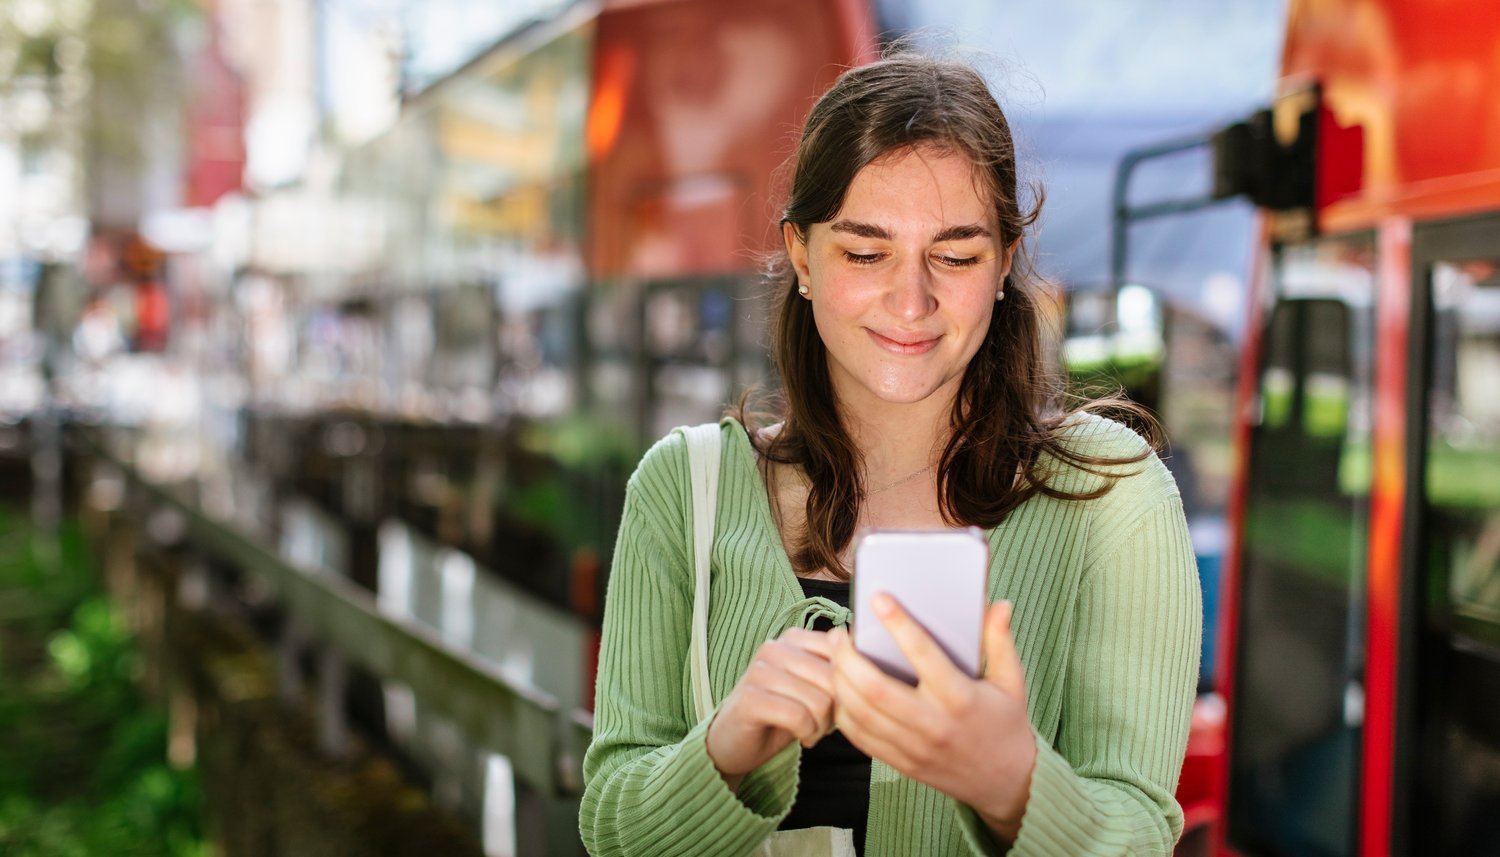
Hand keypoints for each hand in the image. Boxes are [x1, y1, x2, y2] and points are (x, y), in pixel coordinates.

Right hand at [705, 628, 836, 785]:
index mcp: (794, 638)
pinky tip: (799, 736)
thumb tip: (870, 662)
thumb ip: (836, 671)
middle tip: (823, 723)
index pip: (843, 652)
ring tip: (810, 730)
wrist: (734, 743)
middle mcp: (775, 647)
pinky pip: (799, 717)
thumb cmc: (781, 714)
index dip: (851, 685)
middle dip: (837, 710)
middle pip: (835, 679)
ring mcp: (759, 671)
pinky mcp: (750, 698)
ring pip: (819, 700)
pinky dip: (807, 733)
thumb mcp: (814, 687)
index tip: (837, 702)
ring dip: (822, 726)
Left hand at [830, 597, 1036, 840]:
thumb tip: (1000, 603)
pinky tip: (841, 689)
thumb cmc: (1005, 723)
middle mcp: (934, 724)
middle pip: (876, 689)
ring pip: (861, 713)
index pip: (924, 656)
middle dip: (849, 657)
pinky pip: (860, 737)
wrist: (1005, 782)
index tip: (879, 598)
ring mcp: (914, 747)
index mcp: (961, 698)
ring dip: (840, 680)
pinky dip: (844, 710)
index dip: (899, 624)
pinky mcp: (901, 763)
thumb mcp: (1011, 682)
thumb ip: (1000, 641)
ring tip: (836, 656)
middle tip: (840, 634)